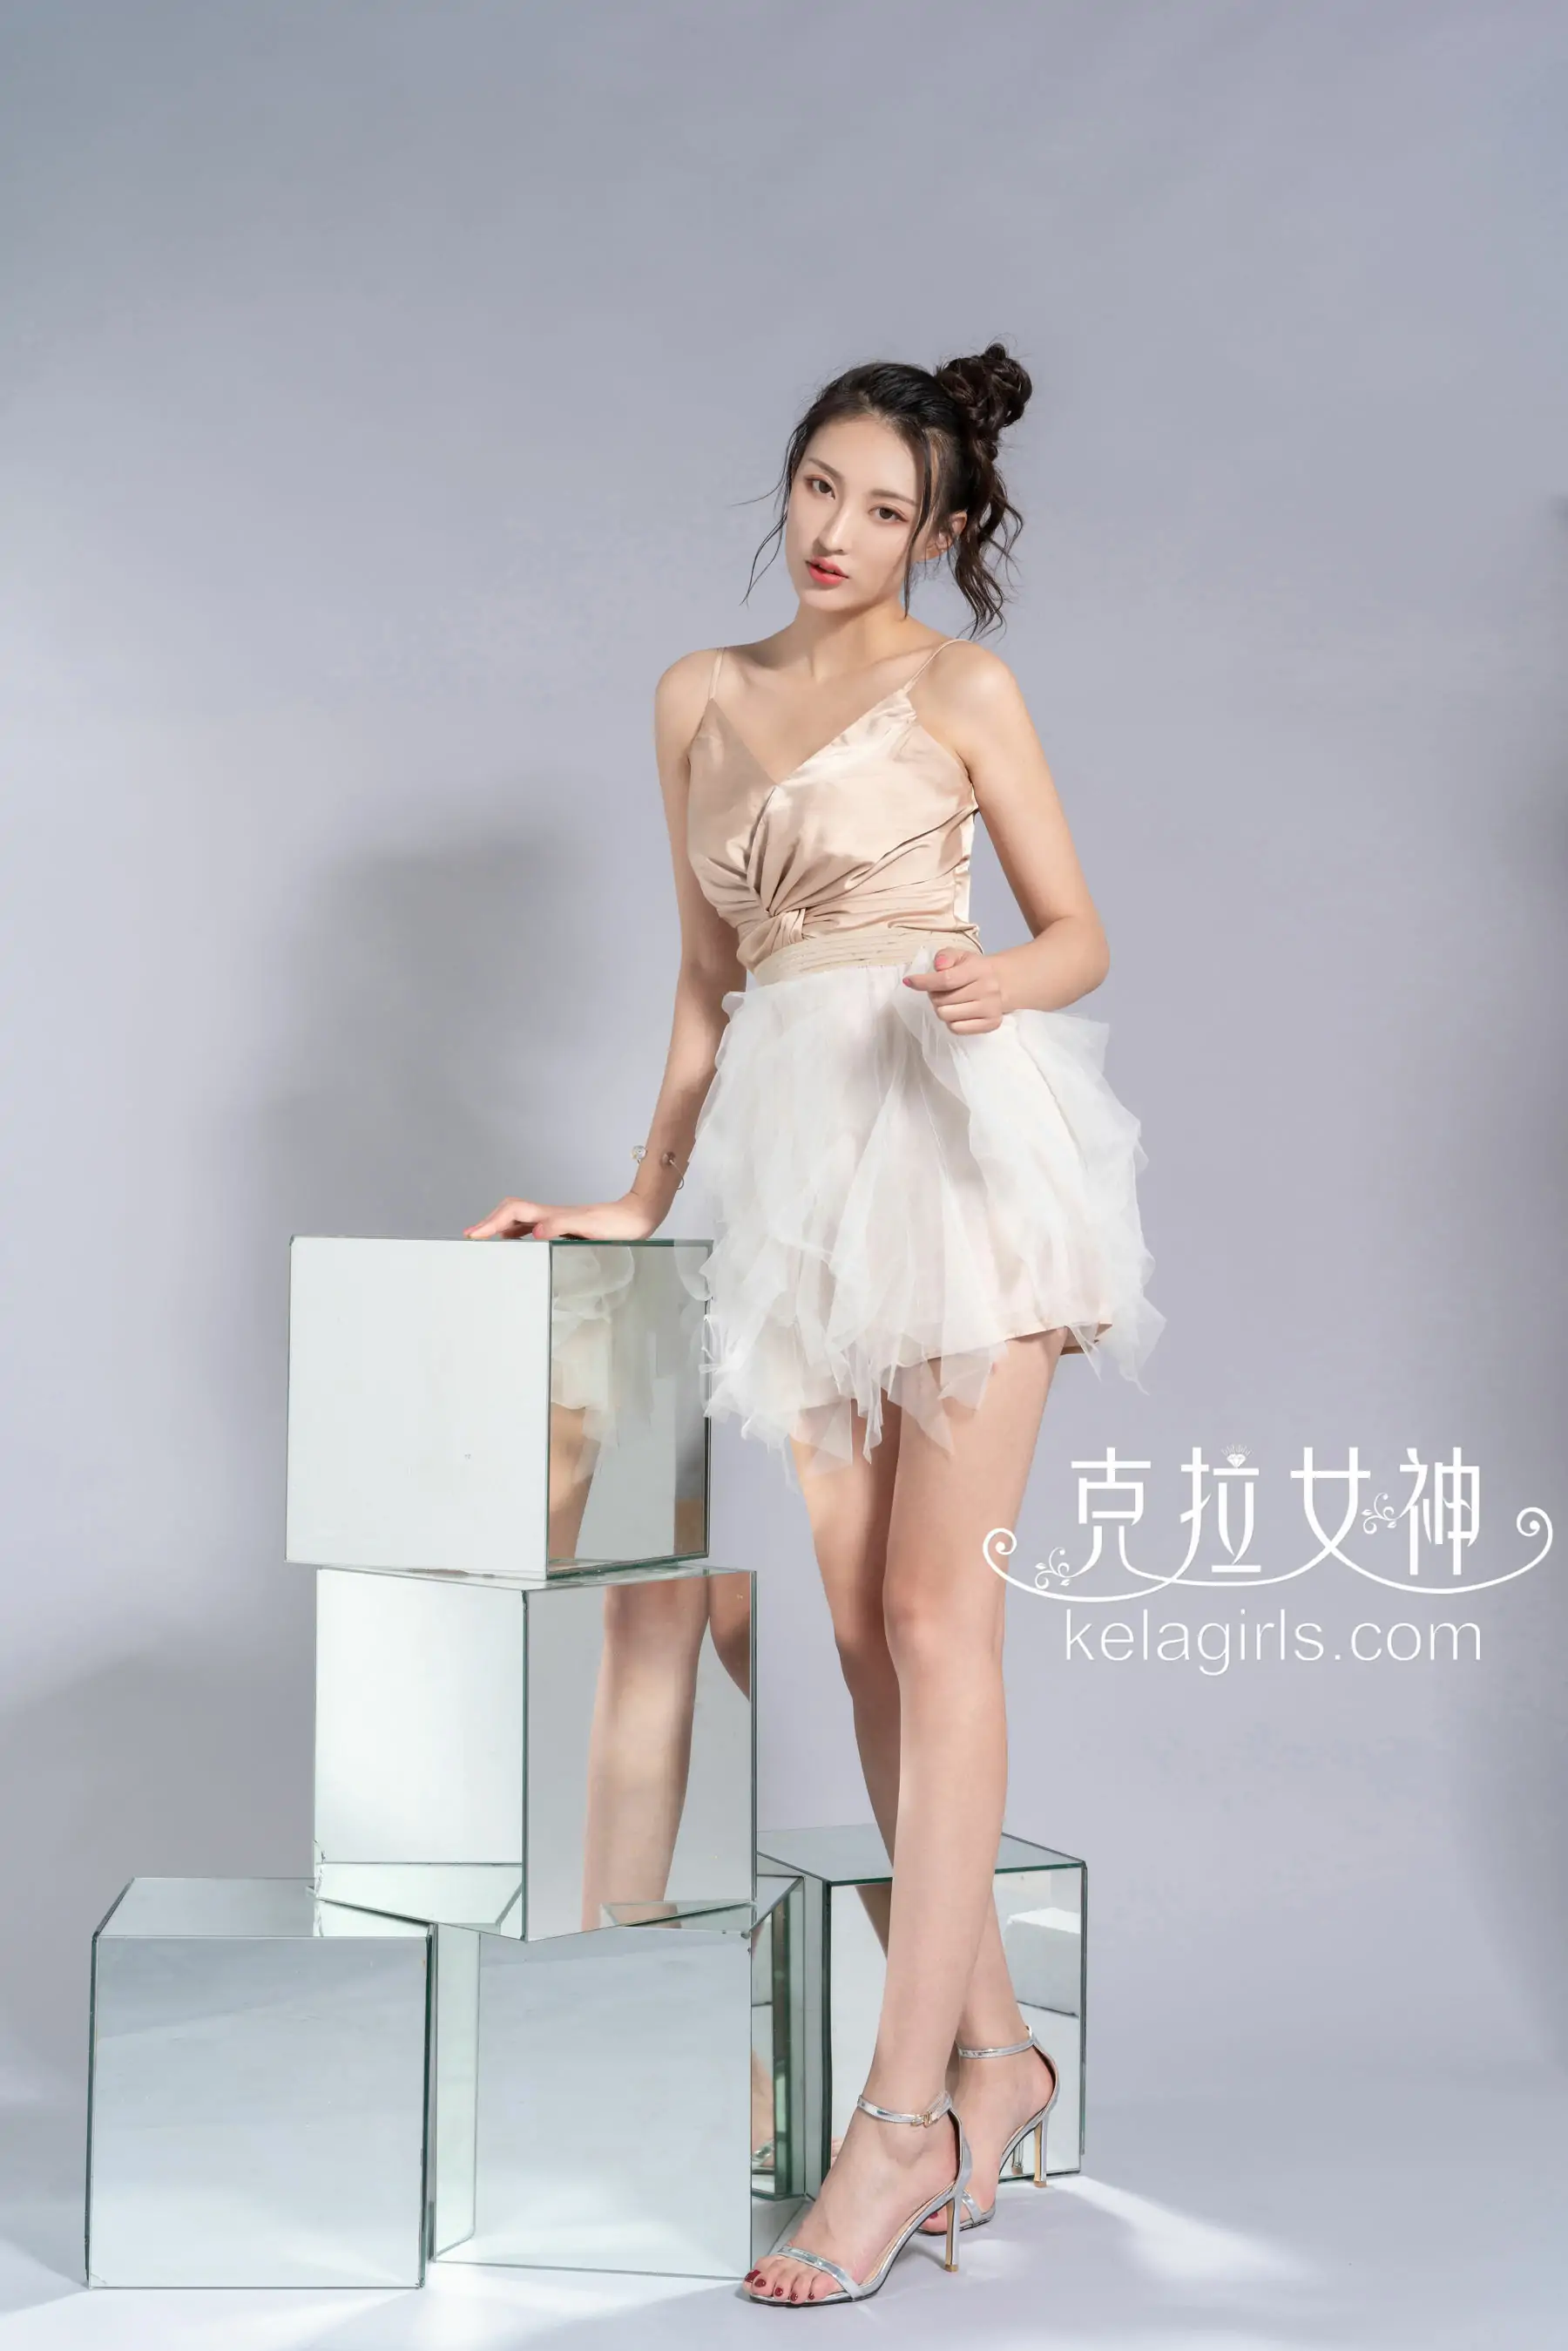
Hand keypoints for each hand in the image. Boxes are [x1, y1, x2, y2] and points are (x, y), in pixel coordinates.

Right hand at [463, 1192, 663, 1241]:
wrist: (638, 1217)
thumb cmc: (618, 1224)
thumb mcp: (589, 1226)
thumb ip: (561, 1225)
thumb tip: (535, 1230)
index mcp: (552, 1214)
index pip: (513, 1212)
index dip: (491, 1222)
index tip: (474, 1235)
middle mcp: (552, 1215)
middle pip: (511, 1211)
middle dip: (489, 1222)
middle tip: (472, 1236)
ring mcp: (558, 1219)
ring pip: (520, 1218)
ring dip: (500, 1226)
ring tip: (485, 1239)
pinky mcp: (566, 1226)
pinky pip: (533, 1226)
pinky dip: (517, 1232)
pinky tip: (517, 1242)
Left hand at [901, 948, 1007, 1033]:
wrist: (1002, 983)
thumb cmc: (974, 969)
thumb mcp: (960, 956)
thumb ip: (946, 956)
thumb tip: (938, 966)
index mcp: (978, 969)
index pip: (946, 979)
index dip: (924, 982)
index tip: (909, 981)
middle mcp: (987, 989)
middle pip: (942, 1001)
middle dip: (934, 996)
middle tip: (941, 992)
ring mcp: (990, 1008)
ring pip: (947, 1016)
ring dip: (942, 1009)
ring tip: (950, 1002)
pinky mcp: (991, 1023)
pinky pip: (957, 1028)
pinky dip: (952, 1021)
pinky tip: (958, 1012)